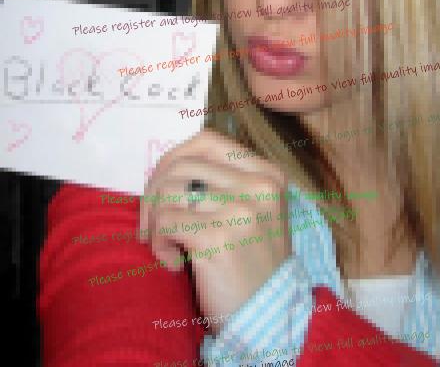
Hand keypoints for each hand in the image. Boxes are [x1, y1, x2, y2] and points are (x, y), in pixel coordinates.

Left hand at [139, 128, 290, 324]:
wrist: (269, 318)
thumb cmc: (252, 262)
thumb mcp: (254, 210)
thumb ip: (223, 181)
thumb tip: (168, 165)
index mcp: (267, 174)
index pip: (206, 141)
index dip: (173, 159)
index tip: (162, 189)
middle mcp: (257, 186)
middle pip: (181, 164)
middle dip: (154, 192)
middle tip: (151, 222)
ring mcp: (240, 209)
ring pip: (168, 192)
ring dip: (156, 222)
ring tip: (168, 245)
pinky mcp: (217, 236)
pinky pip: (165, 222)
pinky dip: (159, 244)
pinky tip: (175, 263)